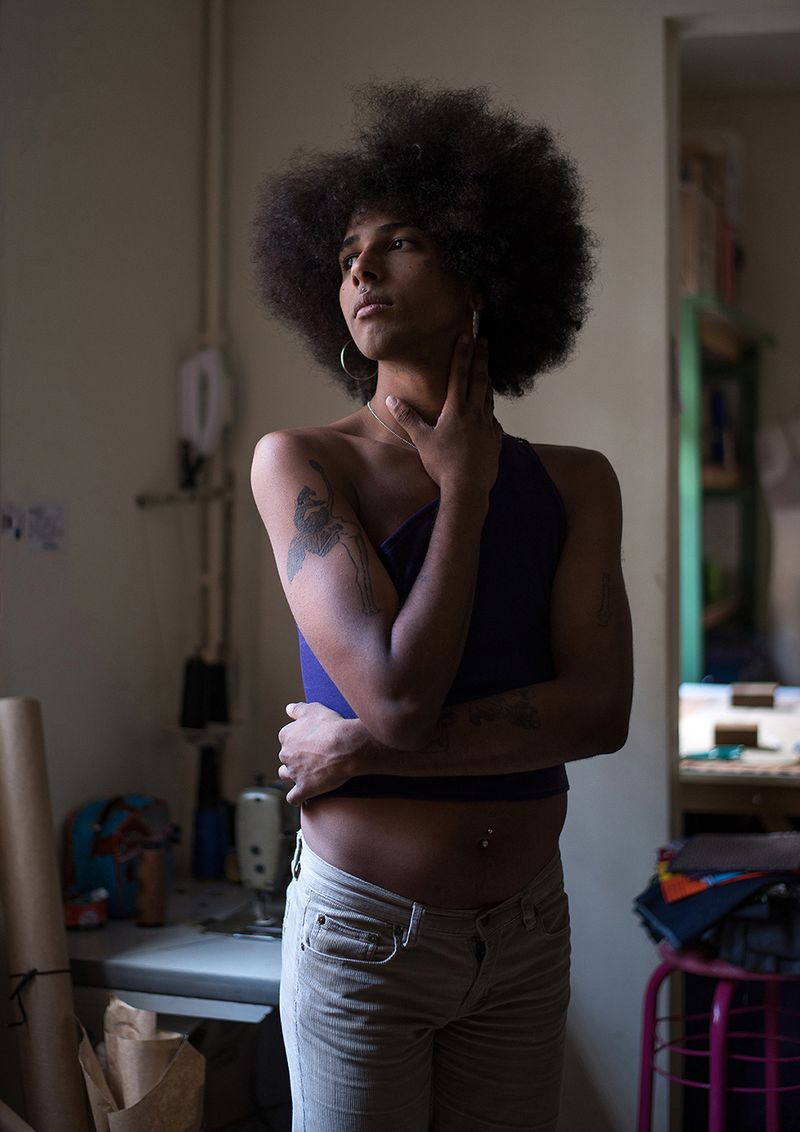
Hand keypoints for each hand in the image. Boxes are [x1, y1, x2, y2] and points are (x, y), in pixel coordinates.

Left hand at [277, 701, 366, 804]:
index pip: (286, 738)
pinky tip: (302, 797)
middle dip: (296, 757)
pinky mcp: (304, 788)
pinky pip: (294, 798)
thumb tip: (288, 708)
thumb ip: (298, 709)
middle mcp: (286, 754)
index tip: (310, 741)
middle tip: (313, 756)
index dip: (298, 740)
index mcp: (287, 735)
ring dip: (292, 775)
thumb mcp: (314, 709)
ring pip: (286, 775)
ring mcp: (294, 772)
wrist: (346, 746)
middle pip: (286, 757)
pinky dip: (297, 798)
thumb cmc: (332, 725)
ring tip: (305, 774)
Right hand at [387, 335, 500, 497]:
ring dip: (487, 382)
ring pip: (489, 398)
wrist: (468, 488)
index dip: (462, 353)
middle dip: (481, 358)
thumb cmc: (442, 465)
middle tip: (485, 341)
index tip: (467, 335)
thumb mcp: (422, 440)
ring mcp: (488, 426)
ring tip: (487, 372)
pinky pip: (493, 420)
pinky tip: (487, 413)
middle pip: (479, 379)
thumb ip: (408, 417)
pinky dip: (489, 411)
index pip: (459, 375)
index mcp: (456, 410)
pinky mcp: (496, 440)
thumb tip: (392, 400)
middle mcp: (475, 413)